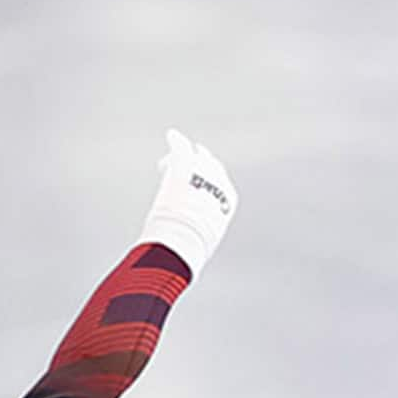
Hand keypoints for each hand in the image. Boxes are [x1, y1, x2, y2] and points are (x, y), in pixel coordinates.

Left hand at [138, 128, 237, 277]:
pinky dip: (176, 141)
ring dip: (186, 154)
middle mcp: (218, 182)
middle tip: (191, 162)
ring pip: (195, 155)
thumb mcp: (201, 244)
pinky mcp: (184, 163)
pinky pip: (181, 146)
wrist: (183, 237)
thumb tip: (186, 261)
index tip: (200, 184)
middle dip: (201, 164)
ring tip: (177, 154)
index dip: (209, 183)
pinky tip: (171, 136)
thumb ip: (197, 240)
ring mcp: (201, 170)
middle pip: (212, 166)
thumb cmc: (190, 247)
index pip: (221, 184)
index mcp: (226, 200)